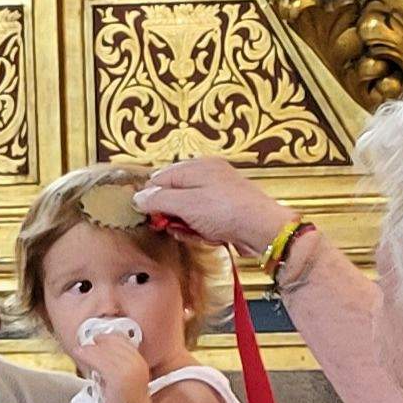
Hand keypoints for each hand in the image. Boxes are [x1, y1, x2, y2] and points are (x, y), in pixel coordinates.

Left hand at [69, 323, 149, 402]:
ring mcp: (127, 370)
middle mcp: (136, 364)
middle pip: (115, 343)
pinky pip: (98, 361)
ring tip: (80, 349)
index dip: (110, 337)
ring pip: (104, 351)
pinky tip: (79, 354)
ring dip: (90, 348)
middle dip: (100, 340)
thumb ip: (118, 365)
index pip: (124, 342)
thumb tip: (102, 354)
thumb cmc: (125, 401)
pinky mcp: (116, 377)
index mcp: (139, 362)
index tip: (100, 338)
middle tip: (88, 341)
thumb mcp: (125, 378)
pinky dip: (86, 356)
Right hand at [136, 158, 296, 255]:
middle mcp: (208, 177)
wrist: (262, 230)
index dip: (151, 197)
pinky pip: (203, 220)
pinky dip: (200, 230)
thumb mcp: (187, 204)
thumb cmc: (229, 211)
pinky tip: (205, 236)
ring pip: (188, 210)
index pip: (161, 177)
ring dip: (185, 225)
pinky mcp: (226, 213)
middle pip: (174, 194)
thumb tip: (139, 197)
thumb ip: (160, 199)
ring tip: (193, 231)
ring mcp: (218, 195)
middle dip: (170, 213)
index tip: (146, 213)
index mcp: (198, 166)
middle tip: (170, 224)